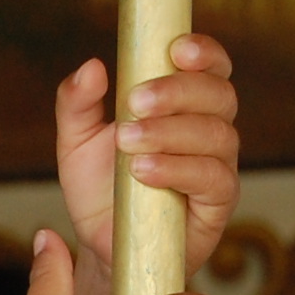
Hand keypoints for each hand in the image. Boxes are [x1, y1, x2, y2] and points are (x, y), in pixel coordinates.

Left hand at [54, 34, 241, 294]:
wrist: (102, 245)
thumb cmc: (99, 188)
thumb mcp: (76, 142)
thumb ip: (77, 104)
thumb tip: (91, 67)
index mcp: (185, 105)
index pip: (211, 67)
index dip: (204, 53)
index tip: (176, 48)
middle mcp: (210, 131)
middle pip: (219, 95)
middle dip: (178, 91)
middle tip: (135, 102)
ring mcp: (218, 167)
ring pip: (217, 136)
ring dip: (172, 132)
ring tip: (128, 142)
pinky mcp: (217, 205)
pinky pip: (213, 179)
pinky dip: (178, 170)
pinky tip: (144, 171)